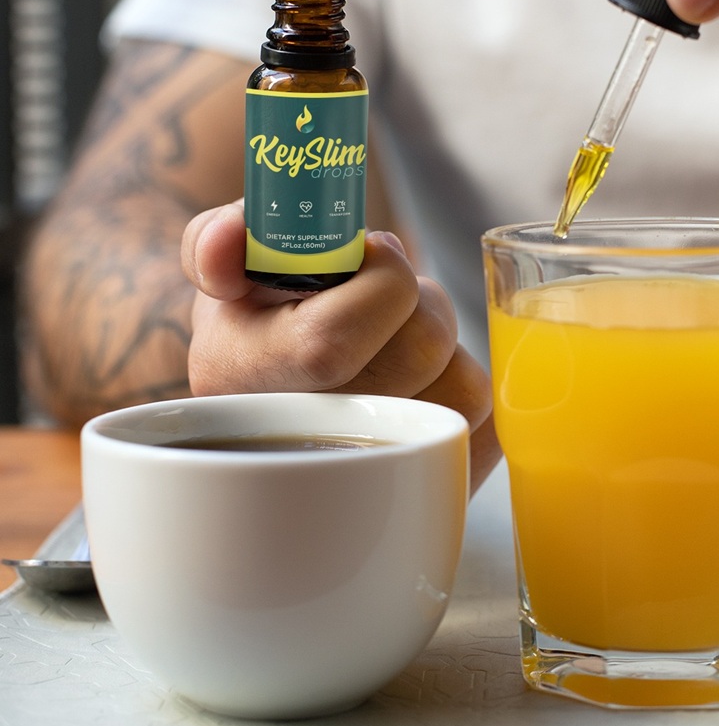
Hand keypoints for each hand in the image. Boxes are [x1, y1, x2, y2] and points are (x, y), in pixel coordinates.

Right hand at [181, 201, 499, 489]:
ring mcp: (370, 479)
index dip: (379, 284)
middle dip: (421, 303)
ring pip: (465, 388)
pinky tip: (425, 382)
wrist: (280, 383)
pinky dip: (469, 384)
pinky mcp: (429, 487)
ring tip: (401, 345)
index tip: (369, 258)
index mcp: (242, 379)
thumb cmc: (262, 310)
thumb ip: (218, 237)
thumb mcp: (229, 261)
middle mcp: (301, 443)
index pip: (332, 343)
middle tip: (388, 298)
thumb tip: (222, 254)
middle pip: (419, 353)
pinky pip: (493, 425)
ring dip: (449, 347)